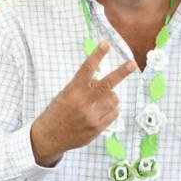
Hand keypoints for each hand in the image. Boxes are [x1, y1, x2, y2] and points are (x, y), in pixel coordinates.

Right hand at [29, 41, 136, 166]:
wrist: (49, 136)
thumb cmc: (57, 112)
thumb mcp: (64, 96)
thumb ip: (82, 88)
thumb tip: (102, 81)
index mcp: (72, 91)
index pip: (86, 69)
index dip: (97, 55)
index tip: (105, 44)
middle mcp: (82, 103)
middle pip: (106, 84)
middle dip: (121, 73)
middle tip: (131, 64)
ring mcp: (91, 116)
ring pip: (113, 99)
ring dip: (111, 97)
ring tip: (101, 101)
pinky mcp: (97, 128)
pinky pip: (114, 113)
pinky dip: (111, 110)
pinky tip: (101, 112)